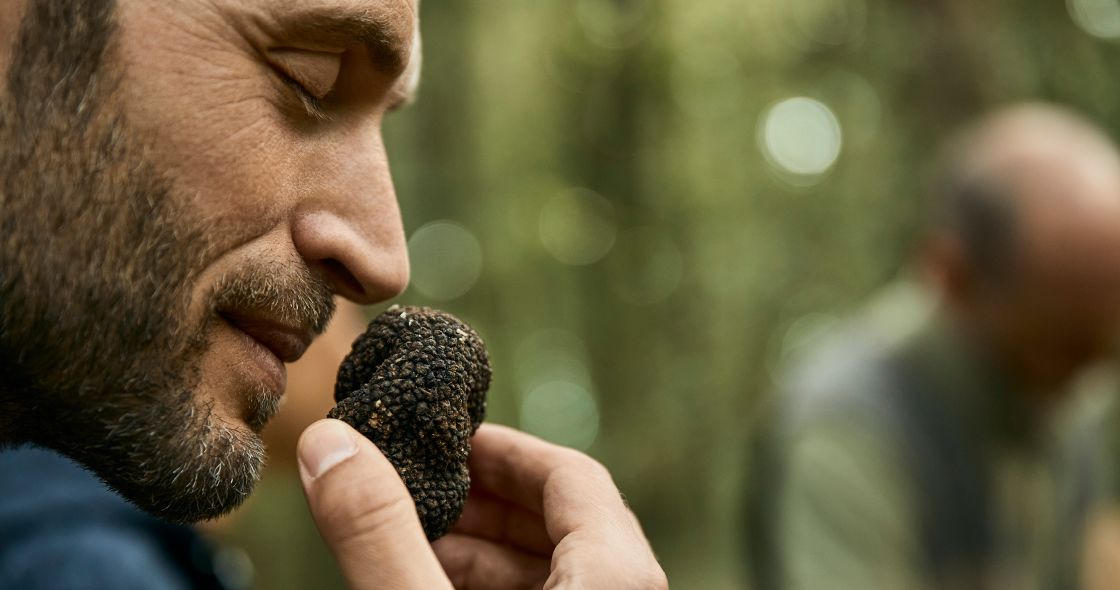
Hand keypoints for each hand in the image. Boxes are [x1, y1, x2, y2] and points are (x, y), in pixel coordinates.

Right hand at [297, 419, 666, 588]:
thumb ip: (381, 532)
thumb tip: (330, 442)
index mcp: (617, 576)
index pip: (573, 476)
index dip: (503, 448)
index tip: (447, 439)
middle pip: (564, 522)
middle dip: (482, 500)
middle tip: (418, 485)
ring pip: (555, 572)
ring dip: (483, 551)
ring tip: (412, 536)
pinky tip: (431, 585)